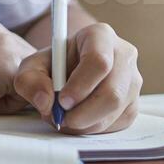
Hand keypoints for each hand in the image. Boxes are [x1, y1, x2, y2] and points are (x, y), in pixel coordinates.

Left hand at [14, 23, 141, 133]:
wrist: (69, 72)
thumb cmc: (53, 65)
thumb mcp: (32, 67)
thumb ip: (30, 80)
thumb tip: (46, 102)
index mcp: (100, 35)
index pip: (99, 61)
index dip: (80, 86)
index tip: (62, 101)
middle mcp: (124, 55)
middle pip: (113, 92)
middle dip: (83, 113)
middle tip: (61, 119)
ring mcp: (133, 80)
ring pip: (116, 111)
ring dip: (86, 123)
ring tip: (65, 119)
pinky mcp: (134, 103)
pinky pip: (117, 124)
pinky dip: (95, 128)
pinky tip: (80, 120)